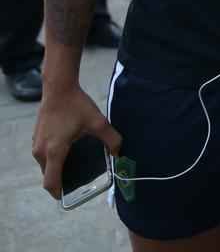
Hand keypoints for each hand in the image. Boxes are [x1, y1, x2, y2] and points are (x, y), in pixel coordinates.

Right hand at [32, 84, 122, 198]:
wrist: (58, 88)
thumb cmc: (77, 105)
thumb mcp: (99, 122)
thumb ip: (112, 139)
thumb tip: (119, 153)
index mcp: (54, 152)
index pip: (51, 182)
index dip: (59, 193)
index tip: (70, 195)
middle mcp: (41, 151)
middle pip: (49, 176)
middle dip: (63, 181)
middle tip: (80, 180)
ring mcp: (36, 145)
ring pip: (46, 166)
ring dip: (58, 169)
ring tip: (77, 166)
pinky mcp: (36, 138)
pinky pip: (44, 156)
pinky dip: (55, 159)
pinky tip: (70, 152)